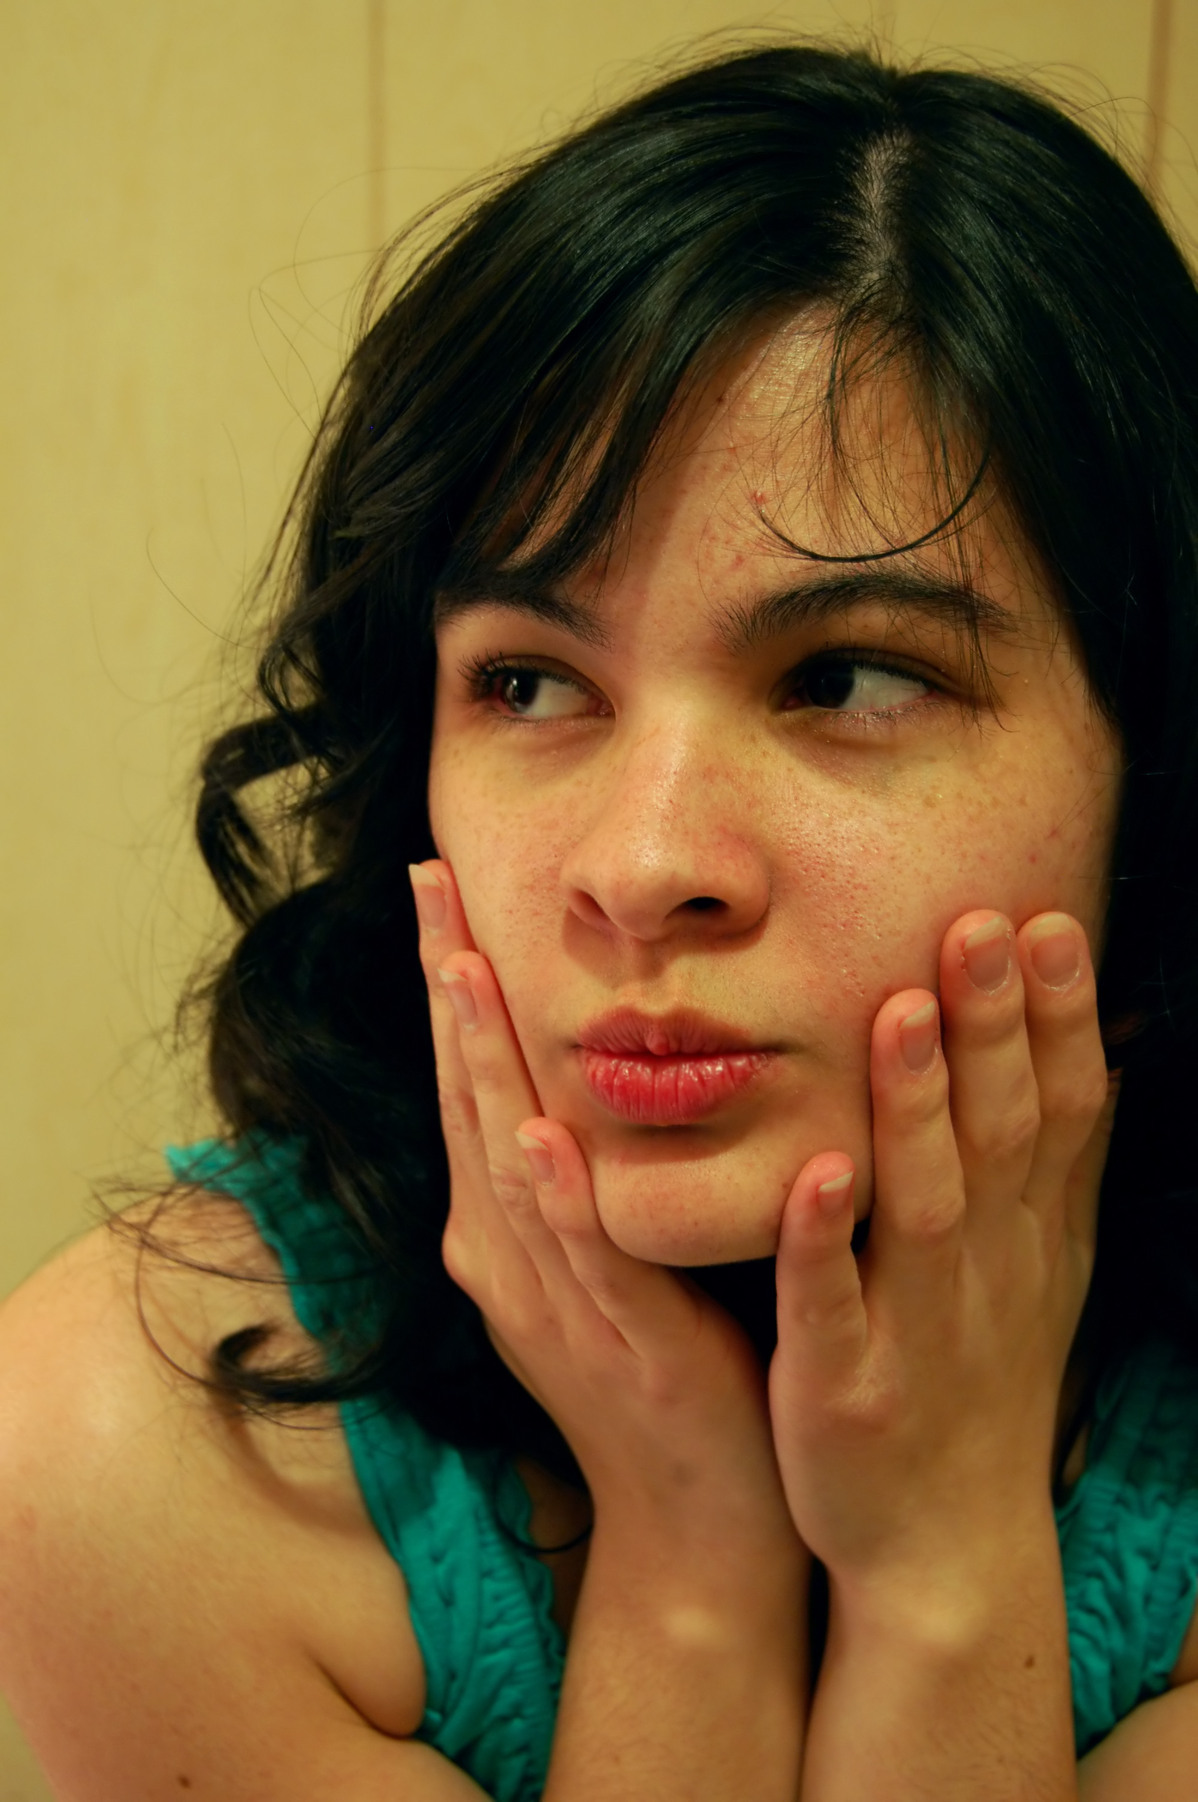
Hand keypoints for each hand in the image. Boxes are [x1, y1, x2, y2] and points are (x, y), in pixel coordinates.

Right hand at [411, 859, 800, 1548]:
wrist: (700, 1513)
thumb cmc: (662, 1364)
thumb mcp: (603, 1249)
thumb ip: (582, 1164)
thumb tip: (573, 1064)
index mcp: (506, 1226)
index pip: (470, 1078)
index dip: (450, 982)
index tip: (440, 881)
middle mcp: (508, 1254)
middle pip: (469, 1098)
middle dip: (448, 989)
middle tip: (431, 881)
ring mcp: (555, 1300)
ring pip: (508, 1163)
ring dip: (482, 1066)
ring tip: (463, 970)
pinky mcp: (622, 1345)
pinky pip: (588, 1262)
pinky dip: (557, 1200)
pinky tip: (538, 1138)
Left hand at [768, 908, 1117, 1593]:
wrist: (945, 1540)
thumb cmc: (983, 1380)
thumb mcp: (1044, 1272)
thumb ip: (1058, 1166)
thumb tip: (1096, 1047)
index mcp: (1028, 1238)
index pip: (1059, 1113)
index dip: (1059, 1021)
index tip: (1047, 925)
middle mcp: (986, 1271)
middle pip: (997, 1137)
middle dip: (995, 1030)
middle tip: (982, 925)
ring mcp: (916, 1328)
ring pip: (921, 1204)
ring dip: (916, 1109)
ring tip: (902, 1012)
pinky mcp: (842, 1384)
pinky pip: (832, 1304)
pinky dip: (827, 1241)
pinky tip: (820, 1172)